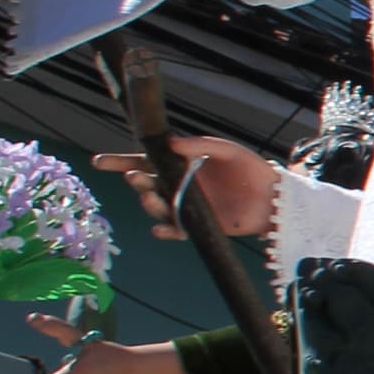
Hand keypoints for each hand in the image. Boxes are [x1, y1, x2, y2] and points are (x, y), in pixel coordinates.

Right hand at [94, 139, 277, 240]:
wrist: (274, 197)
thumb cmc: (248, 168)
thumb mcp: (226, 150)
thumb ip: (200, 145)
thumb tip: (171, 142)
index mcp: (178, 165)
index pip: (143, 162)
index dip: (119, 162)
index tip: (99, 161)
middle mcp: (177, 186)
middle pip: (145, 185)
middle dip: (135, 181)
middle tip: (135, 177)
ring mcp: (185, 207)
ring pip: (156, 208)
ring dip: (148, 204)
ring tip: (148, 196)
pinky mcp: (197, 226)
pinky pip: (175, 230)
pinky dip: (165, 231)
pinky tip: (160, 229)